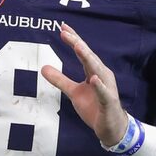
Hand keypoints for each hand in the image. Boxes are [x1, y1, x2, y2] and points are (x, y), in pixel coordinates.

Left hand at [41, 23, 127, 145]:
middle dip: (78, 44)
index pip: (83, 52)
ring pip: (97, 70)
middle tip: (65, 32)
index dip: (74, 39)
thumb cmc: (95, 107)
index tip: (63, 27)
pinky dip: (99, 85)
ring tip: (77, 47)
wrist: (111, 127)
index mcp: (94, 71)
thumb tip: (44, 68)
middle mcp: (102, 75)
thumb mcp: (74, 92)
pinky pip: (104, 93)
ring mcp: (107, 88)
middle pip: (89, 56)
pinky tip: (93, 79)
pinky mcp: (109, 102)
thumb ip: (60, 80)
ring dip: (88, 58)